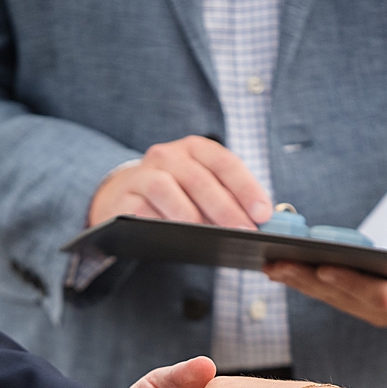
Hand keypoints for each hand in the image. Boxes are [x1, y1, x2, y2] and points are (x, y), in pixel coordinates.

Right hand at [89, 136, 272, 228]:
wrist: (125, 197)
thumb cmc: (177, 196)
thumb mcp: (203, 189)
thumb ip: (230, 200)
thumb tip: (261, 224)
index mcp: (195, 149)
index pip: (225, 163)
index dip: (247, 188)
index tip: (263, 213)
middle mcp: (168, 156)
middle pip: (199, 179)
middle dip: (225, 208)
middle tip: (242, 232)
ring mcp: (143, 174)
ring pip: (165, 188)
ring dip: (189, 215)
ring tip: (207, 236)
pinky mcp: (123, 197)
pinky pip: (140, 209)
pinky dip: (158, 223)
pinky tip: (173, 238)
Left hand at [264, 197, 386, 328]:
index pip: (384, 295)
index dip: (352, 283)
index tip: (323, 267)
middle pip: (351, 299)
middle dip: (311, 281)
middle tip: (278, 263)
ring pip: (338, 302)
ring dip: (303, 284)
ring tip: (273, 265)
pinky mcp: (371, 309)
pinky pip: (337, 298)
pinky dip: (310, 284)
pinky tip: (285, 269)